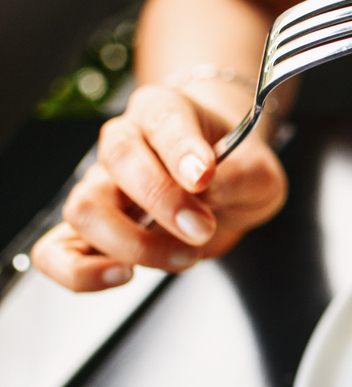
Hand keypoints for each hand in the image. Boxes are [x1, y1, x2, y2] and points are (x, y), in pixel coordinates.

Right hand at [32, 84, 287, 291]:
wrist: (224, 182)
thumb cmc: (236, 168)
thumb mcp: (260, 171)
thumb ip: (239, 175)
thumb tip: (208, 190)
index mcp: (164, 111)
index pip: (164, 121)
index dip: (181, 150)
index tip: (204, 176)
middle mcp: (123, 142)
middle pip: (118, 161)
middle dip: (163, 203)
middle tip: (203, 228)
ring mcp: (100, 186)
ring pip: (85, 208)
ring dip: (134, 242)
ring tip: (184, 256)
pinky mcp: (91, 230)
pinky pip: (56, 251)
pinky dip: (79, 271)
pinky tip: (121, 275)